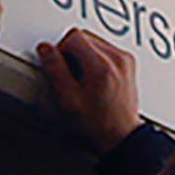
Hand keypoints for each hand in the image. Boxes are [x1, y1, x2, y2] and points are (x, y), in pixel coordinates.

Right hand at [36, 28, 141, 153]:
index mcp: (102, 66)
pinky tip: (93, 79)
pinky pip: (105, 49)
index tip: (60, 68)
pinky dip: (95, 59)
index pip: (74, 36)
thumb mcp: (68, 101)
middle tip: (70, 76)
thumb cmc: (97, 125)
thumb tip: (45, 49)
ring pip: (94, 41)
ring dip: (83, 55)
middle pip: (84, 36)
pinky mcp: (128, 63)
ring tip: (83, 80)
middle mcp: (117, 58)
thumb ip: (55, 70)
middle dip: (71, 52)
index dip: (60, 50)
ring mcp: (125, 60)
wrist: (120, 138)